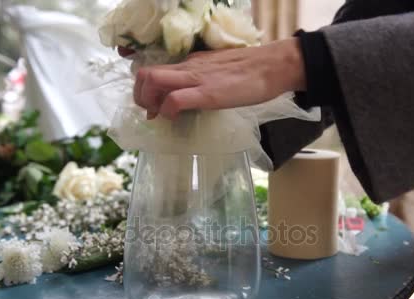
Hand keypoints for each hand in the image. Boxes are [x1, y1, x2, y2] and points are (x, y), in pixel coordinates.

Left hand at [131, 38, 306, 119]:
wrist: (273, 66)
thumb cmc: (251, 73)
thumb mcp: (218, 73)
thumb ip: (202, 83)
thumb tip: (190, 100)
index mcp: (190, 64)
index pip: (155, 71)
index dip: (146, 91)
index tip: (154, 108)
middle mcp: (187, 68)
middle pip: (145, 74)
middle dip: (140, 97)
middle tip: (151, 113)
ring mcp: (195, 79)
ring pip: (152, 81)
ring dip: (148, 102)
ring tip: (160, 116)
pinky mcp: (207, 93)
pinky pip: (175, 99)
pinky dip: (168, 111)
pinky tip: (176, 119)